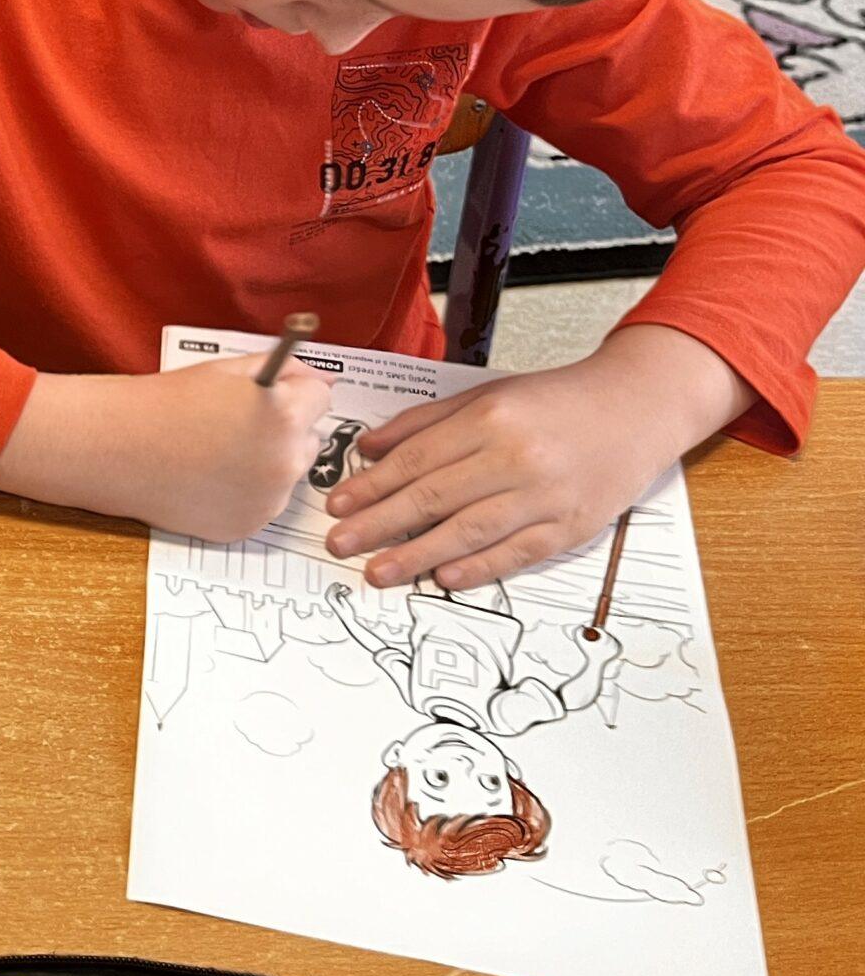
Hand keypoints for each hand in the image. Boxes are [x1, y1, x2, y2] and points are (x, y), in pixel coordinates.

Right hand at [0, 353, 332, 540]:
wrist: (117, 448)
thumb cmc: (166, 403)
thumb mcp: (229, 371)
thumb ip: (286, 370)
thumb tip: (325, 382)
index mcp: (284, 416)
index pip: (322, 399)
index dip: (291, 393)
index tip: (263, 397)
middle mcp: (284, 463)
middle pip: (310, 440)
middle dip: (284, 431)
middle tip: (236, 426)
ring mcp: (266, 501)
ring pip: (289, 475)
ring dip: (268, 464)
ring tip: (219, 453)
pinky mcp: (246, 527)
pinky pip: (264, 504)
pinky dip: (246, 493)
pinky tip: (211, 477)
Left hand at [324, 326, 749, 588]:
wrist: (637, 406)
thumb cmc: (557, 401)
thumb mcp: (487, 396)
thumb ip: (424, 422)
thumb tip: (368, 448)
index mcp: (491, 419)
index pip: (416, 460)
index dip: (372, 486)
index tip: (338, 505)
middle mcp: (516, 457)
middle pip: (435, 498)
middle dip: (380, 524)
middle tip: (340, 544)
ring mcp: (546, 495)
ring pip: (471, 531)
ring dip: (418, 556)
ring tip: (377, 572)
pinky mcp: (572, 526)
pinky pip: (517, 553)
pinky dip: (479, 569)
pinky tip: (443, 580)